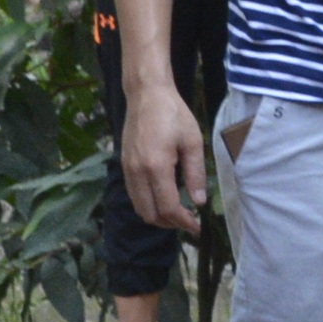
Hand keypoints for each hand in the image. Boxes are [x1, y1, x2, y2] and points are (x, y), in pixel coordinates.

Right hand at [121, 81, 206, 233]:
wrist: (146, 94)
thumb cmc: (173, 114)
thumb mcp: (193, 142)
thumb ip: (196, 174)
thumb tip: (199, 202)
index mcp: (156, 166)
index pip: (168, 207)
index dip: (183, 222)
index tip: (197, 226)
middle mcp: (137, 172)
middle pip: (150, 214)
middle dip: (170, 224)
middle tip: (188, 222)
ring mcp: (127, 169)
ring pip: (140, 208)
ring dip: (158, 217)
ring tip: (177, 214)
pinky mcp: (124, 166)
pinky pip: (134, 196)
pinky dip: (148, 205)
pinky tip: (163, 199)